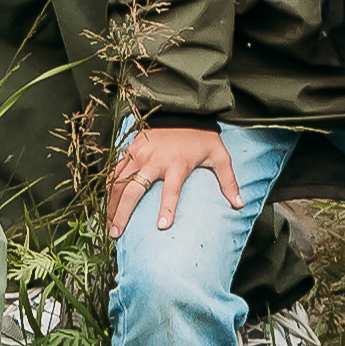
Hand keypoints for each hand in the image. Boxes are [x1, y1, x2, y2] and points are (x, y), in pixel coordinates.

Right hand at [107, 123, 243, 240]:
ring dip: (111, 205)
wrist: (183, 111)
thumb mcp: (220, 157)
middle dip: (123, 213)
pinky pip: (114, 171)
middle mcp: (154, 160)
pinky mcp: (130, 149)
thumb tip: (239, 204)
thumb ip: (228, 181)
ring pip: (118, 182)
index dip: (167, 208)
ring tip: (107, 225)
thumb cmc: (202, 138)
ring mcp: (139, 154)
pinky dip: (108, 188)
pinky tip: (105, 204)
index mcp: (177, 164)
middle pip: (133, 190)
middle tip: (116, 234)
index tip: (162, 227)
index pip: (172, 189)